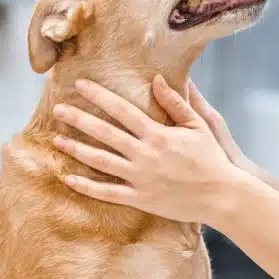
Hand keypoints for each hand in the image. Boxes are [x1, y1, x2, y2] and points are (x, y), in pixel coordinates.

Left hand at [52, 75, 247, 223]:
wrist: (222, 195)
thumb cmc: (211, 158)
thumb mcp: (198, 125)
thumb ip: (175, 102)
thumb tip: (156, 79)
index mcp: (158, 135)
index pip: (122, 110)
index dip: (99, 96)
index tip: (80, 85)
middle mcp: (145, 155)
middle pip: (105, 134)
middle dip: (79, 119)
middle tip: (58, 109)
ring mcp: (141, 178)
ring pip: (101, 162)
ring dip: (77, 150)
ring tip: (57, 140)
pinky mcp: (141, 199)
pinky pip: (108, 193)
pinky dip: (87, 187)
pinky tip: (69, 178)